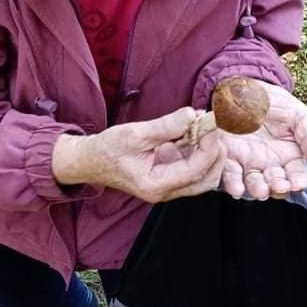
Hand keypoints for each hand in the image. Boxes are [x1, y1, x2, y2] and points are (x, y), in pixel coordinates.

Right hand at [53, 107, 226, 202]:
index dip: (209, 147)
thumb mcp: (135, 134)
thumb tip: (192, 115)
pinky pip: (192, 167)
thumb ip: (165, 126)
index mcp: (156, 185)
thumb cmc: (107, 150)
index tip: (212, 125)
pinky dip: (198, 150)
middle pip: (206, 178)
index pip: (195, 170)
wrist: (90, 161)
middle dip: (216, 153)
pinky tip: (194, 130)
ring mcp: (168, 186)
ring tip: (206, 127)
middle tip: (215, 126)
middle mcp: (165, 191)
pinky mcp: (168, 177)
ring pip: (203, 175)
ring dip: (209, 152)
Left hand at [219, 82, 306, 200]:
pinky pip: (231, 175)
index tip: (297, 184)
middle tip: (277, 186)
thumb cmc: (275, 102)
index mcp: (291, 156)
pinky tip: (236, 189)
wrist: (245, 89)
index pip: (297, 175)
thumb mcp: (297, 114)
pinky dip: (233, 185)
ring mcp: (249, 163)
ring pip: (255, 185)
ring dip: (257, 191)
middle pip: (277, 184)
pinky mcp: (229, 158)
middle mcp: (271, 164)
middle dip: (278, 188)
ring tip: (259, 191)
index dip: (298, 182)